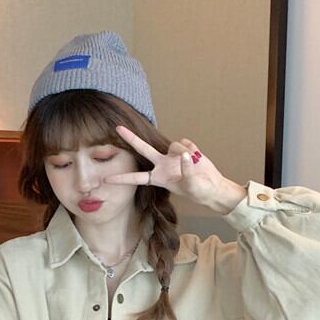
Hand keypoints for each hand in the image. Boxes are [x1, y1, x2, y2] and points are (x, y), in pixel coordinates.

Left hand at [104, 124, 225, 207]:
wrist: (211, 186)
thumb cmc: (199, 191)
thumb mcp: (192, 186)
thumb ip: (187, 170)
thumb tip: (184, 155)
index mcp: (159, 178)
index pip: (137, 178)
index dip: (122, 178)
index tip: (107, 180)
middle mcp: (162, 165)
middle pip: (143, 149)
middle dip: (131, 138)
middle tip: (117, 128)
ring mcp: (172, 156)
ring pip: (173, 145)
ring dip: (184, 152)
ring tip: (194, 163)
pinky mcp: (184, 149)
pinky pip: (186, 143)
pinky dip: (193, 150)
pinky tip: (197, 157)